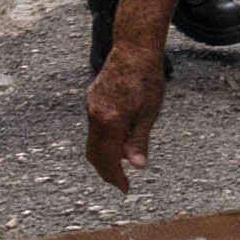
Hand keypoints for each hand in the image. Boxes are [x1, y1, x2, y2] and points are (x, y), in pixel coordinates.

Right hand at [79, 22, 170, 184]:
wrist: (133, 50)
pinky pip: (94, 127)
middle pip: (94, 154)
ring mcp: (91, 106)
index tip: (125, 189)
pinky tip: (117, 143)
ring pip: (92, 142)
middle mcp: (95, 115)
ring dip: (104, 157)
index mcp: (110, 120)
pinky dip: (103, 141)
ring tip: (120, 167)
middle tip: (121, 184)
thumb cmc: (146, 80)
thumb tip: (137, 166)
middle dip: (106, 172)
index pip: (109, 159)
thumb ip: (139, 141)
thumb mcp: (149, 113)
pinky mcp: (91, 99)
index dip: (116, 177)